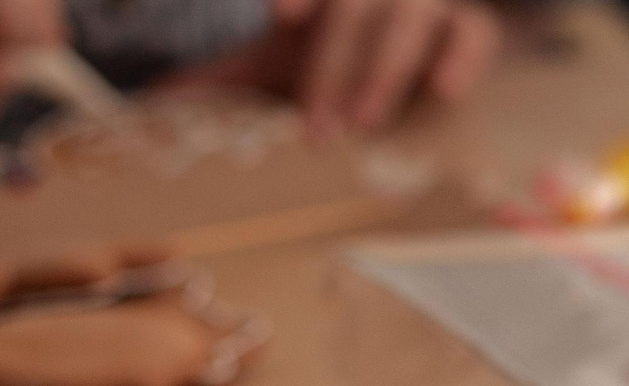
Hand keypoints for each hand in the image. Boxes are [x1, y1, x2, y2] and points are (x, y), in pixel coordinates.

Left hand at [209, 0, 498, 135]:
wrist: (398, 59)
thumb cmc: (326, 58)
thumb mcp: (270, 64)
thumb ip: (221, 79)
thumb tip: (156, 103)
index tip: (280, 20)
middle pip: (353, 10)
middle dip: (333, 68)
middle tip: (317, 129)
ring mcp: (421, 2)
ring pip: (409, 20)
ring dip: (385, 70)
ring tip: (364, 121)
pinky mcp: (467, 26)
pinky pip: (472, 34)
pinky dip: (461, 58)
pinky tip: (442, 90)